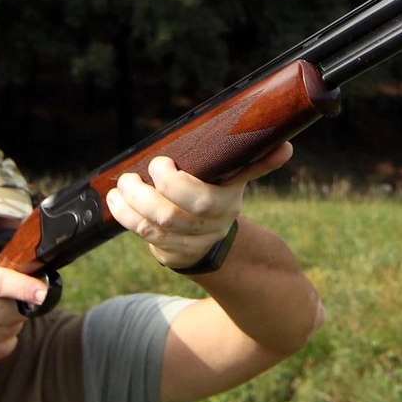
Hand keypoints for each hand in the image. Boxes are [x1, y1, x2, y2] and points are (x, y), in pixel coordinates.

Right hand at [0, 252, 49, 370]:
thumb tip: (29, 267)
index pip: (0, 282)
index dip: (26, 287)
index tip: (43, 292)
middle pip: (13, 311)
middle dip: (19, 306)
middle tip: (9, 301)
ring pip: (11, 331)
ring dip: (10, 324)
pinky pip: (3, 350)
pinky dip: (3, 341)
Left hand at [106, 142, 292, 269]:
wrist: (219, 244)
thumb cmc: (220, 197)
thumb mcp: (236, 181)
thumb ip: (254, 163)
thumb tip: (286, 146)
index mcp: (226, 205)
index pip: (200, 200)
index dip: (174, 183)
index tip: (161, 162)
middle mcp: (209, 228)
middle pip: (171, 216)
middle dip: (145, 194)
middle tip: (134, 176)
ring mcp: (189, 244)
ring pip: (153, 228)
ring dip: (130, 206)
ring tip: (121, 187)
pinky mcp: (171, 255)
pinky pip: (144, 238)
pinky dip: (125, 218)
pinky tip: (116, 201)